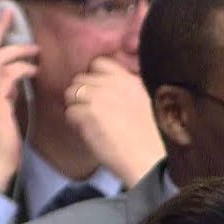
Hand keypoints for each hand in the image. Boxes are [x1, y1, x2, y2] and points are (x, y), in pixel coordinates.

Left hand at [64, 57, 164, 185]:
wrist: (152, 159)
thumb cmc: (154, 139)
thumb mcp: (147, 103)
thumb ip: (128, 90)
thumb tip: (109, 92)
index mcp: (129, 79)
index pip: (99, 63)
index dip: (94, 77)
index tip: (98, 92)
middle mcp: (111, 84)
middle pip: (81, 78)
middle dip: (83, 93)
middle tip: (92, 112)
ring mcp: (97, 97)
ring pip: (70, 93)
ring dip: (76, 107)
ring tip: (89, 124)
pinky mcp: (86, 115)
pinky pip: (69, 113)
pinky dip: (75, 124)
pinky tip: (88, 134)